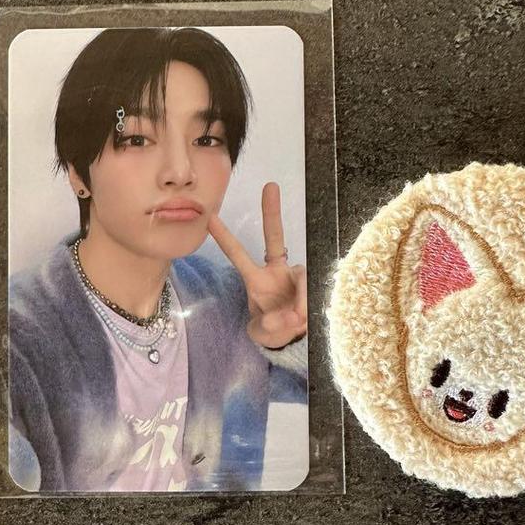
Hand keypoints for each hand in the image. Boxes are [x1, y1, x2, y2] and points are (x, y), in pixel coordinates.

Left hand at [207, 182, 307, 349]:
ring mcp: (296, 276)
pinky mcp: (314, 285)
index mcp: (257, 279)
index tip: (210, 217)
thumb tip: (289, 316)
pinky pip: (313, 292)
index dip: (225, 237)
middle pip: (274, 236)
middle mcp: (277, 271)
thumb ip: (270, 326)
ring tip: (294, 321)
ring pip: (301, 278)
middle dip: (271, 211)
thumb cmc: (272, 330)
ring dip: (298, 301)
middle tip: (270, 185)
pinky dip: (306, 307)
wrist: (293, 339)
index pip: (238, 254)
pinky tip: (302, 320)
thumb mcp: (263, 332)